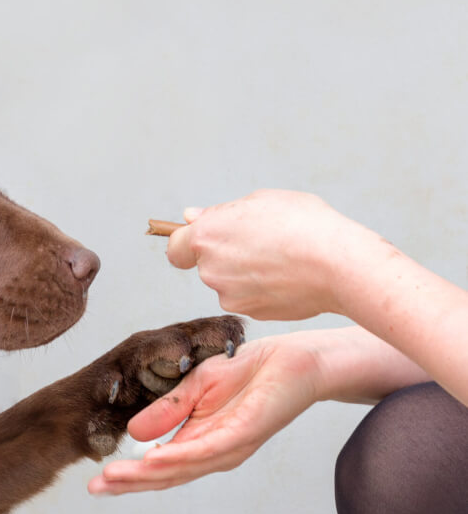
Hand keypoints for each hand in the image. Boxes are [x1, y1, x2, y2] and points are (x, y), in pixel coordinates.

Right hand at [88, 335, 319, 494]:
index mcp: (201, 442)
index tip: (97, 481)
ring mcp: (229, 447)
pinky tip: (152, 458)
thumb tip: (133, 433)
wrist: (291, 359)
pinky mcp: (243, 433)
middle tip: (95, 488)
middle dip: (129, 483)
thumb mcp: (196, 385)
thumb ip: (168, 409)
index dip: (129, 475)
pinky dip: (177, 456)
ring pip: (182, 467)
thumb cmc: (248, 371)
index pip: (160, 466)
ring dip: (145, 474)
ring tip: (114, 477)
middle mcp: (214, 453)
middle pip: (166, 475)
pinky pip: (205, 449)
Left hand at [165, 189, 380, 320]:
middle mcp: (212, 271)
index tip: (204, 239)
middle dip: (226, 253)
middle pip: (208, 263)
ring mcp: (232, 296)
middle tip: (261, 239)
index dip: (187, 242)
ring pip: (230, 282)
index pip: (175, 248)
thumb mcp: (260, 200)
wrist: (338, 265)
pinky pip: (251, 297)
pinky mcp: (254, 313)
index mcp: (207, 237)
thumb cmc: (303, 224)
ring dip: (246, 272)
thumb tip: (192, 217)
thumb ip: (220, 213)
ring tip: (281, 257)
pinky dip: (263, 288)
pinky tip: (289, 275)